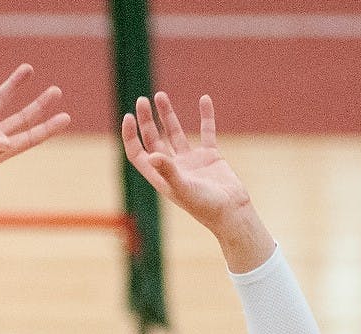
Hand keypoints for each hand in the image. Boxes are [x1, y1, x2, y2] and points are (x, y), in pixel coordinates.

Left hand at [122, 93, 273, 269]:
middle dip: (146, 121)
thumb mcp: (183, 188)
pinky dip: (206, 116)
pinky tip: (204, 99)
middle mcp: (173, 168)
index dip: (131, 137)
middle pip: (154, 140)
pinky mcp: (210, 157)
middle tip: (142, 100)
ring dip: (167, 115)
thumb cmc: (205, 206)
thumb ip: (168, 171)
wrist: (232, 212)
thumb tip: (152, 155)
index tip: (129, 117)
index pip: (139, 154)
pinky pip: (207, 132)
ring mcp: (191, 162)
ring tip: (160, 95)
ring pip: (175, 133)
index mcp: (161, 177)